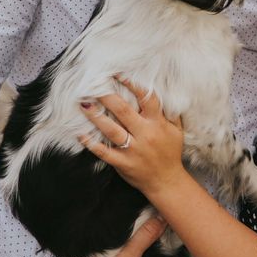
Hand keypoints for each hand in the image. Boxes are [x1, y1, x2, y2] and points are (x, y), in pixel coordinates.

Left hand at [79, 79, 185, 196]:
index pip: (146, 99)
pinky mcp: (123, 163)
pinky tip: (80, 134)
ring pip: (112, 130)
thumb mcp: (176, 131)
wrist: (167, 182)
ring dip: (96, 117)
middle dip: (107, 96)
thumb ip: (170, 112)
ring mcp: (133, 150)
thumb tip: (166, 92)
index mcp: (157, 124)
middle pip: (124, 111)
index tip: (118, 74)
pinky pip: (104, 152)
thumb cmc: (171, 153)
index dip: (132, 84)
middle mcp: (145, 135)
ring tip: (84, 104)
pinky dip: (91, 144)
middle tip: (93, 84)